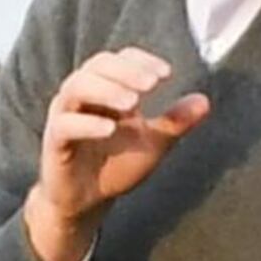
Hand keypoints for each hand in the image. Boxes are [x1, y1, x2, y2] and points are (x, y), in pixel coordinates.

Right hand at [20, 47, 208, 260]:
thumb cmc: (116, 165)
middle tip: (152, 84)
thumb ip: (175, 122)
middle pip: (97, 65)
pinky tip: (109, 128)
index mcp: (107, 90)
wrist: (89, 202)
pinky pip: (65, 125)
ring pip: (76, 87)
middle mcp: (83, 96)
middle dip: (126, 71)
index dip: (141, 61)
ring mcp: (65, 116)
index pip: (120, 59)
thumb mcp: (153, 143)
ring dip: (105, 90)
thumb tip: (205, 101)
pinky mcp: (55, 141)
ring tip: (132, 102)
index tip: (166, 74)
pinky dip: (87, 123)